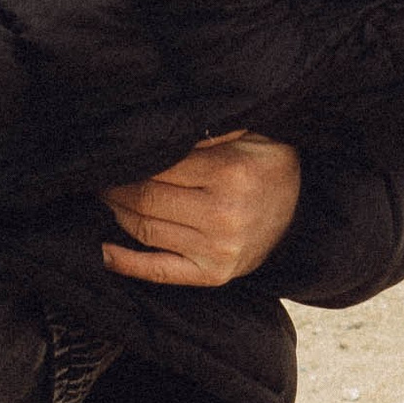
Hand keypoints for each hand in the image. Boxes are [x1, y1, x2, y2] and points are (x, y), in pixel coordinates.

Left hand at [100, 131, 302, 287]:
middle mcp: (222, 215)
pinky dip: (127, 263)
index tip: (112, 153)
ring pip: (146, 229)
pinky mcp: (213, 274)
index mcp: (230, 173)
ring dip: (116, 212)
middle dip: (115, 186)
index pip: (158, 166)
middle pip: (146, 198)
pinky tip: (104, 251)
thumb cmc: (268, 164)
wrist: (305, 210)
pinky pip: (160, 271)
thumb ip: (205, 130)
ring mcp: (218, 250)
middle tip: (98, 173)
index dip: (129, 160)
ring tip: (104, 196)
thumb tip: (156, 128)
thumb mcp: (248, 133)